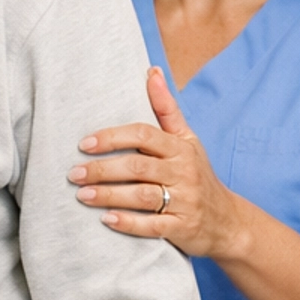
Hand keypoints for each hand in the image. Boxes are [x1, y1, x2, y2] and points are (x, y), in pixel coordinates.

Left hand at [69, 66, 241, 260]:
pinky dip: (129, 223)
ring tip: (82, 195)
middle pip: (138, 167)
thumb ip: (166, 108)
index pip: (143, 135)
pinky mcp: (181, 228)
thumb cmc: (197, 175)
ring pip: (142, 196)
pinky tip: (106, 220)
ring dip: (109, 195)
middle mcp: (183, 172)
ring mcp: (184, 201)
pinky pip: (152, 226)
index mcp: (180, 148)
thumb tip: (151, 71)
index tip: (84, 144)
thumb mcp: (187, 140)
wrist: (226, 220)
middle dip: (102, 170)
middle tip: (73, 173)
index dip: (112, 137)